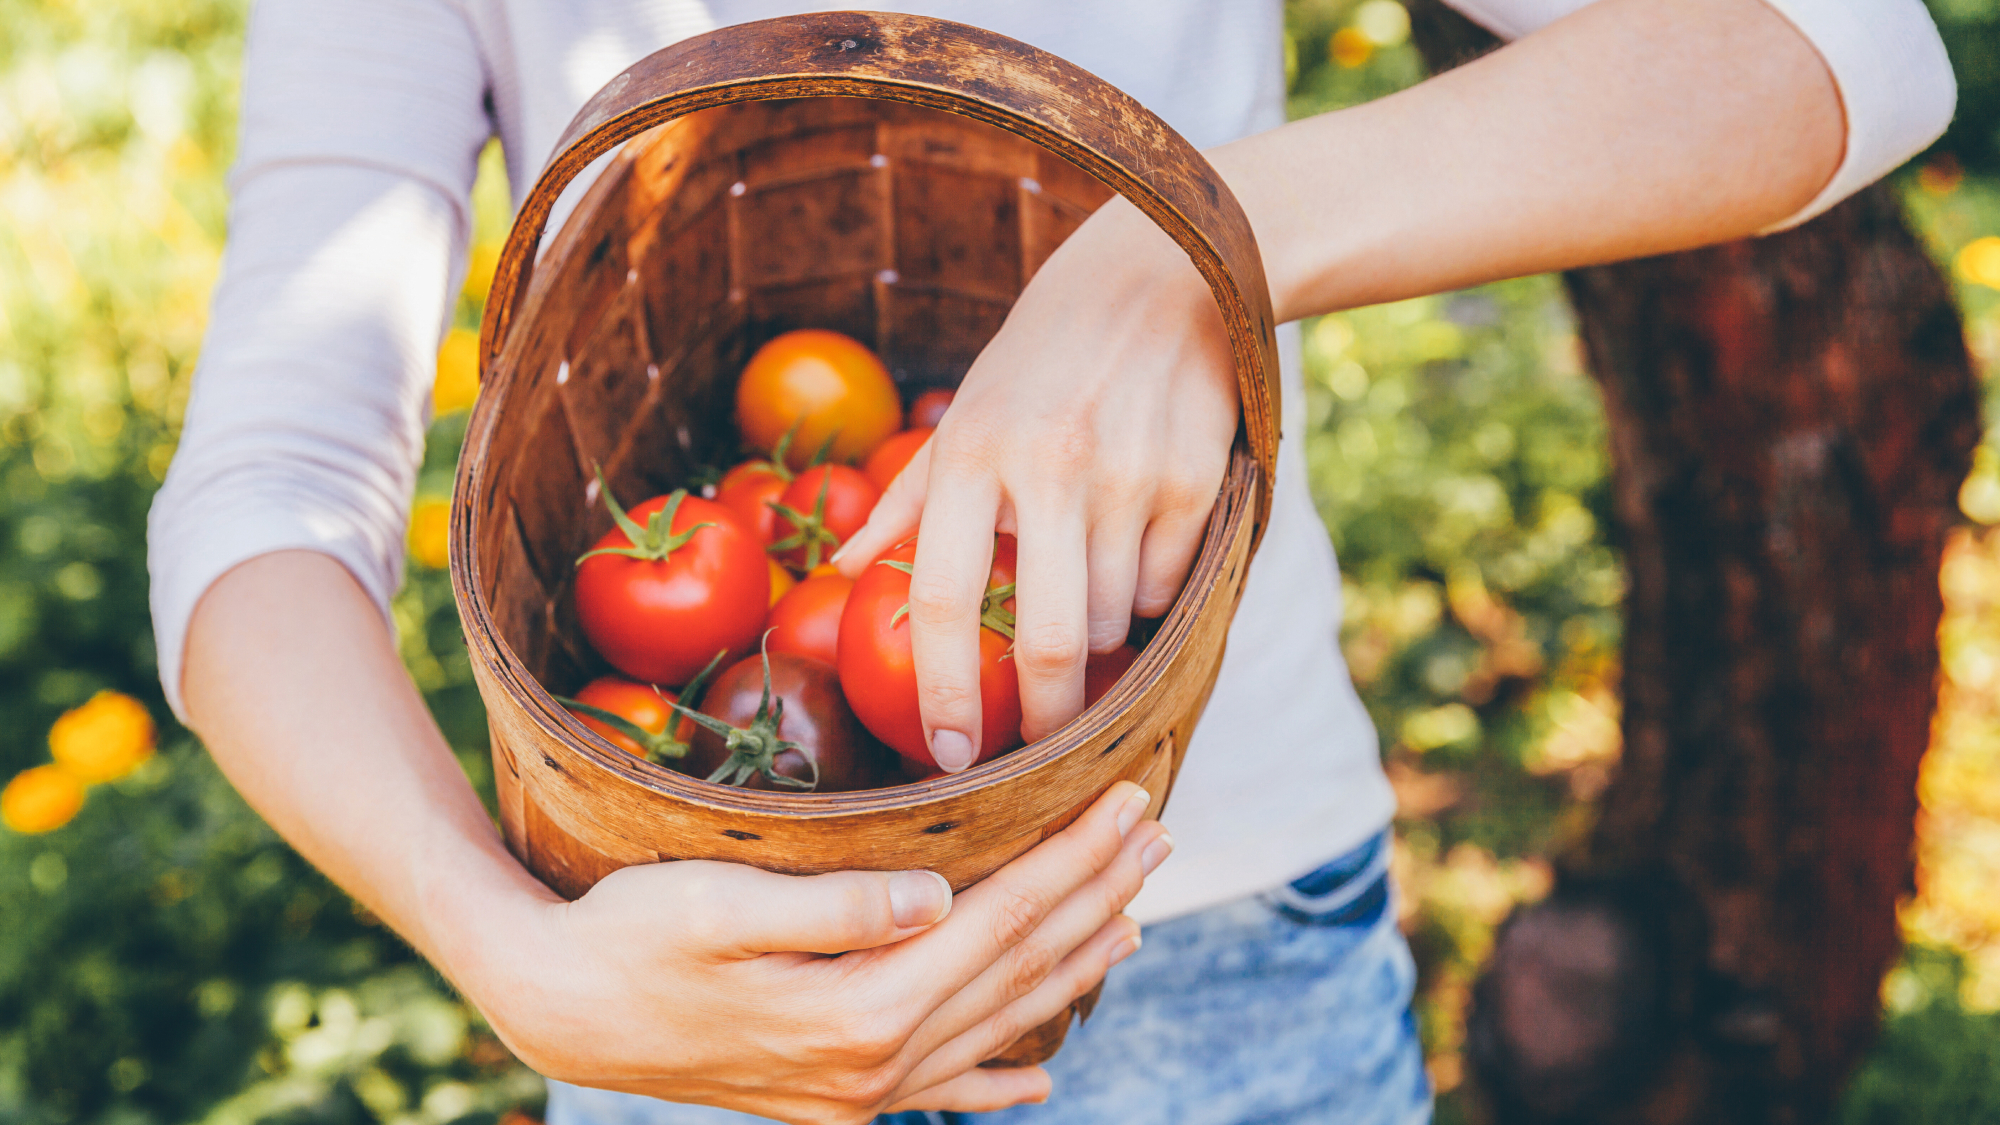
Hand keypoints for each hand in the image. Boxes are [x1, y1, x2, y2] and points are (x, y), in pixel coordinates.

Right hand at [446, 783, 1170, 1123]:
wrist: (559, 1010)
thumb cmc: (629, 935)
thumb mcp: (716, 903)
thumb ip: (834, 907)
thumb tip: (940, 899)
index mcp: (858, 1010)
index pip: (1001, 920)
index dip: (1073, 858)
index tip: (1129, 802)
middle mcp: (874, 1066)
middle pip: (1017, 969)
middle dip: (1094, 897)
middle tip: (1155, 836)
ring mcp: (859, 1093)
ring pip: (996, 1024)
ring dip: (1069, 969)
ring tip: (1130, 919)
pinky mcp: (836, 1097)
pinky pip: (941, 1092)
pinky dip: (998, 1080)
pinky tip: (1039, 1075)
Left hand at [836, 197, 1238, 765]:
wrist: (1157, 278)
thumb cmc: (1040, 363)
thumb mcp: (963, 417)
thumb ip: (905, 503)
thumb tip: (844, 576)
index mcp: (973, 452)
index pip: (948, 597)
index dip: (944, 689)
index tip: (945, 754)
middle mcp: (1050, 466)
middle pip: (1048, 640)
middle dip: (1043, 716)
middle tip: (1035, 745)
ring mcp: (1129, 477)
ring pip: (1111, 621)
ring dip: (1094, 637)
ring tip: (1083, 592)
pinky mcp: (1193, 482)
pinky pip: (1165, 589)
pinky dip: (1146, 595)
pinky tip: (1134, 548)